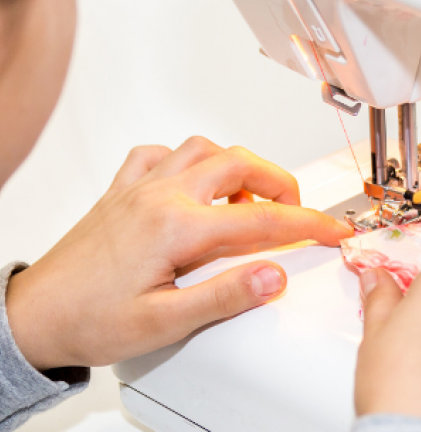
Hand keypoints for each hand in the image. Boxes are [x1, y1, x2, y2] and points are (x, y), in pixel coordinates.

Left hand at [5, 136, 351, 369]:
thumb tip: (272, 275)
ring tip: (249, 194)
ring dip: (236, 165)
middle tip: (295, 209)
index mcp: (177, 227)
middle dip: (280, 182)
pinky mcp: (124, 189)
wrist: (35, 316)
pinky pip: (159, 154)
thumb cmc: (90, 319)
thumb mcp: (163, 324)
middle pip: (240, 165)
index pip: (263, 219)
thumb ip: (224, 296)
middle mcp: (161, 196)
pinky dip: (185, 159)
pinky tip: (192, 181)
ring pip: (202, 148)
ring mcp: (141, 187)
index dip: (308, 223)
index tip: (333, 229)